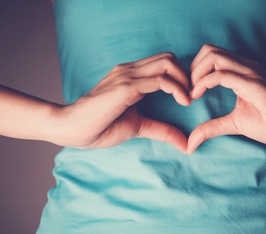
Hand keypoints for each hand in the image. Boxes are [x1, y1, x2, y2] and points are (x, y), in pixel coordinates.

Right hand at [59, 52, 190, 152]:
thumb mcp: (138, 127)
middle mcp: (130, 70)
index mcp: (131, 76)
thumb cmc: (100, 126)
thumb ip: (161, 130)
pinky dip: (177, 88)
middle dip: (187, 75)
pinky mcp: (126, 87)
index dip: (181, 76)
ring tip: (189, 99)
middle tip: (192, 96)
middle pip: (169, 58)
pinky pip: (160, 80)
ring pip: (167, 64)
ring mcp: (128, 76)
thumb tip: (185, 144)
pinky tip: (183, 102)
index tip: (189, 96)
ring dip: (185, 80)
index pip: (164, 63)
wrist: (72, 128)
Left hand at [187, 44, 265, 153]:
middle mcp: (245, 67)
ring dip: (195, 73)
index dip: (194, 71)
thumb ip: (211, 128)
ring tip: (192, 93)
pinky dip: (204, 82)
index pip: (210, 56)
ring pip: (213, 56)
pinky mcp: (254, 84)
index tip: (188, 93)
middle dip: (191, 69)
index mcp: (241, 72)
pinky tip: (197, 96)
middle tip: (188, 91)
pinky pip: (223, 74)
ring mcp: (250, 72)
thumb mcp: (234, 124)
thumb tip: (190, 144)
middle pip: (208, 50)